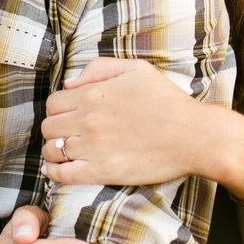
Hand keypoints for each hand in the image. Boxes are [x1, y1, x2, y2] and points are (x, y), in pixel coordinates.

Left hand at [41, 57, 243, 190]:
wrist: (194, 136)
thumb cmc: (168, 102)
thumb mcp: (137, 70)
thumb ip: (99, 68)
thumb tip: (69, 83)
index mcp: (94, 94)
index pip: (53, 103)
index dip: (58, 110)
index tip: (68, 116)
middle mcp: (88, 120)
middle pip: (49, 127)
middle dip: (54, 130)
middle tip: (66, 134)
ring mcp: (94, 147)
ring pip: (52, 151)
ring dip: (54, 151)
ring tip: (64, 153)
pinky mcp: (103, 172)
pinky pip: (63, 175)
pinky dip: (54, 174)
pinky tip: (55, 171)